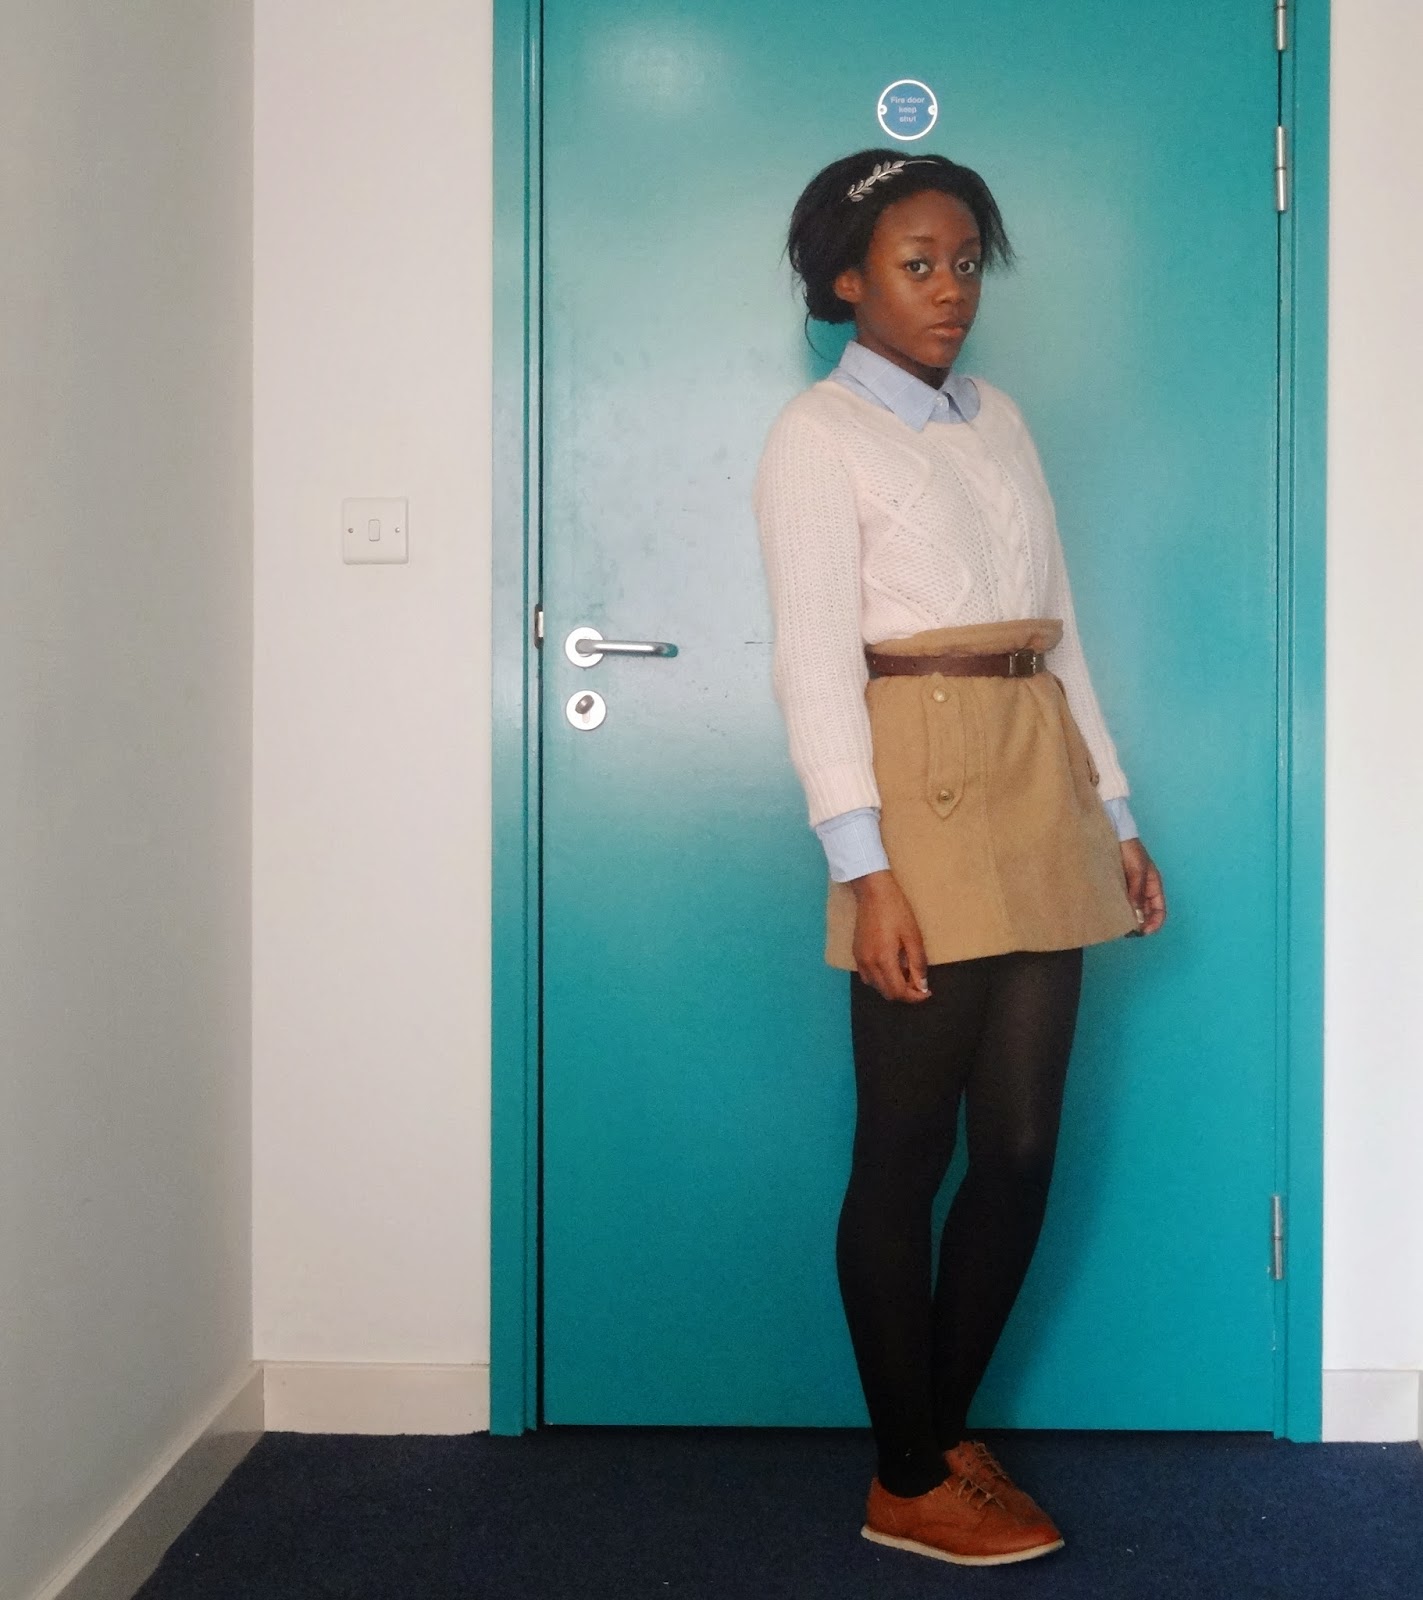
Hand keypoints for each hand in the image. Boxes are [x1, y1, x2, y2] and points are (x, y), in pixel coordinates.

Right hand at [851, 871, 930, 1001]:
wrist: (873, 892)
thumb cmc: (896, 910)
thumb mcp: (913, 936)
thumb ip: (918, 963)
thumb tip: (922, 986)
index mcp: (883, 960)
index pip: (898, 992)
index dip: (914, 997)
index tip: (926, 991)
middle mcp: (868, 964)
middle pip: (887, 993)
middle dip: (905, 993)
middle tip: (919, 983)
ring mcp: (859, 959)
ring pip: (876, 986)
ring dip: (892, 986)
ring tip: (905, 973)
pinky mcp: (856, 953)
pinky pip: (867, 976)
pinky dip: (880, 979)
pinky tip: (890, 967)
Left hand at [1120, 839, 1165, 934]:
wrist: (1113, 833)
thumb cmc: (1130, 849)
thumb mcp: (1137, 871)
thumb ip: (1137, 892)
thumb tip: (1136, 915)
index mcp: (1153, 884)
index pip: (1159, 909)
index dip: (1154, 923)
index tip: (1143, 932)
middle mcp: (1142, 888)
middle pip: (1145, 912)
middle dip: (1139, 924)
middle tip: (1127, 933)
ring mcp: (1129, 887)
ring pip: (1131, 908)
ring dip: (1127, 918)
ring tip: (1117, 926)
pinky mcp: (1115, 885)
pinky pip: (1119, 901)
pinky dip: (1117, 909)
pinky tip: (1109, 914)